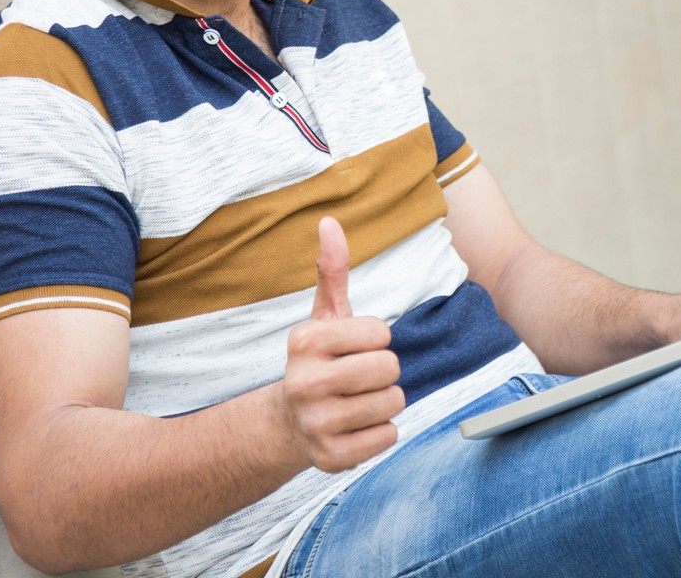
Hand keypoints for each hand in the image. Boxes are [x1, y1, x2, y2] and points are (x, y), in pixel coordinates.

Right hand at [280, 217, 405, 472]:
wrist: (287, 423)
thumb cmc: (320, 360)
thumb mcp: (325, 316)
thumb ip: (332, 270)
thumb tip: (330, 222)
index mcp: (304, 341)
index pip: (381, 332)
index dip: (376, 340)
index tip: (354, 348)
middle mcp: (304, 383)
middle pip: (390, 369)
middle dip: (385, 372)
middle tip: (360, 377)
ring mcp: (316, 423)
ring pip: (393, 403)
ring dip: (384, 402)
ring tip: (357, 401)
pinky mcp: (331, 458)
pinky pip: (389, 436)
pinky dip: (381, 432)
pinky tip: (355, 426)